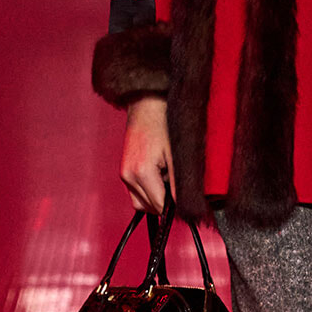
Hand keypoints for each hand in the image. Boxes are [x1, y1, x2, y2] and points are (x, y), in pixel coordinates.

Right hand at [120, 93, 173, 213]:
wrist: (147, 104)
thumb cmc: (163, 123)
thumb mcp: (176, 155)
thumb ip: (178, 183)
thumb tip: (183, 204)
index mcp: (141, 173)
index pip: (160, 207)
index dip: (175, 207)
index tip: (187, 202)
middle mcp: (128, 176)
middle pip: (150, 207)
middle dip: (166, 201)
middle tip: (176, 183)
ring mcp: (124, 174)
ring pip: (141, 203)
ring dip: (156, 197)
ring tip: (167, 177)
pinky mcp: (124, 171)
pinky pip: (136, 192)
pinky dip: (149, 190)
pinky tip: (159, 174)